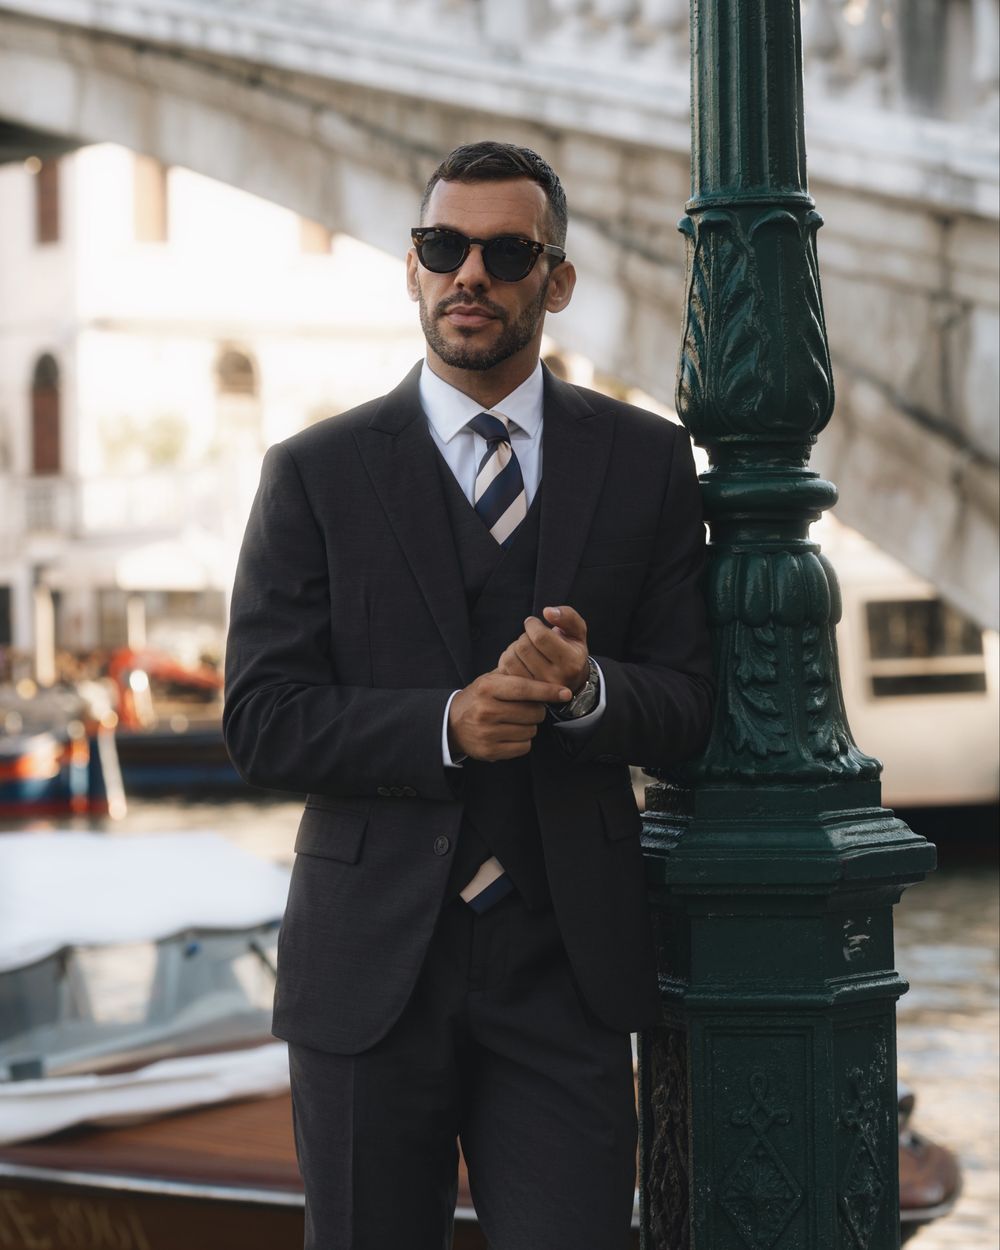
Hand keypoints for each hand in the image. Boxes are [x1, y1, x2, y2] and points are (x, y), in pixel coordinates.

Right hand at [448, 671, 571, 761]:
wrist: (451, 724)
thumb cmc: (478, 698)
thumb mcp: (490, 680)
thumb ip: (515, 676)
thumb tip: (549, 675)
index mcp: (487, 688)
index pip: (524, 689)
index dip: (547, 691)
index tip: (565, 693)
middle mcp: (486, 710)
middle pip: (533, 712)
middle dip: (537, 710)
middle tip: (526, 708)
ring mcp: (487, 733)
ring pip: (531, 731)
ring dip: (529, 726)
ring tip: (515, 721)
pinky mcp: (489, 751)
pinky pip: (524, 747)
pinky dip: (523, 741)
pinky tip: (511, 733)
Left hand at [497, 606, 589, 694]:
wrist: (570, 681)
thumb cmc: (571, 650)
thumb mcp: (577, 631)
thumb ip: (567, 616)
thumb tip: (548, 612)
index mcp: (571, 662)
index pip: (540, 637)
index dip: (532, 624)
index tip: (533, 623)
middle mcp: (555, 679)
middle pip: (524, 647)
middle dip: (525, 636)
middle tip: (532, 637)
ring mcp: (538, 690)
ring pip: (511, 658)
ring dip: (514, 647)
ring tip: (526, 647)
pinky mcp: (523, 693)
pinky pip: (505, 669)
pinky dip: (508, 658)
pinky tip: (519, 657)